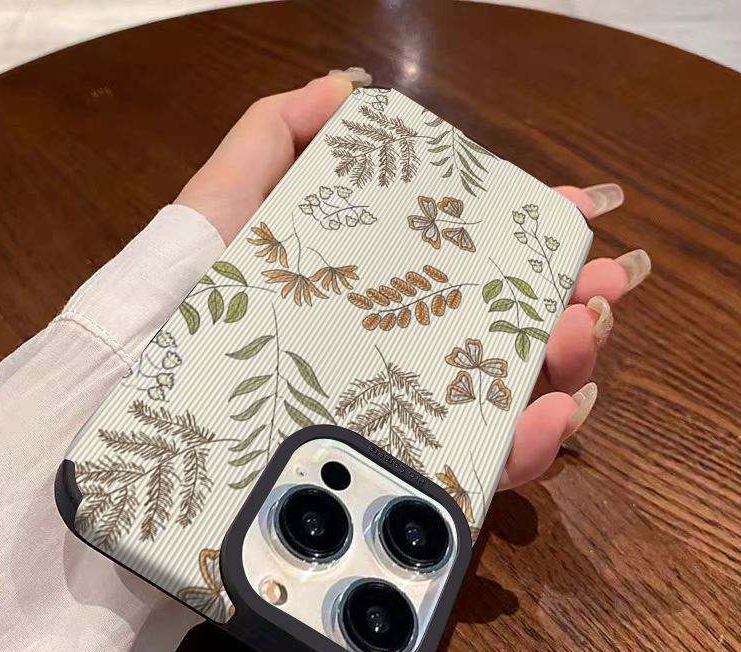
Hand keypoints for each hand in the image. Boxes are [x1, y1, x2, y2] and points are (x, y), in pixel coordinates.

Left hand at [175, 73, 651, 491]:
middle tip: (596, 297)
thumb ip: (280, 134)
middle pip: (510, 335)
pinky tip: (549, 417)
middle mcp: (404, 349)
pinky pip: (475, 468)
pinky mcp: (396, 473)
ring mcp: (404, 414)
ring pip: (510, 399)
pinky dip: (525, 446)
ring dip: (563, 369)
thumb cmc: (192, 292)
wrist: (146, 394)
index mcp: (383, 289)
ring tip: (576, 341)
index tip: (580, 218)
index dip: (536, 238)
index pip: (477, 261)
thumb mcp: (230, 199)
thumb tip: (348, 88)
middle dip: (570, 310)